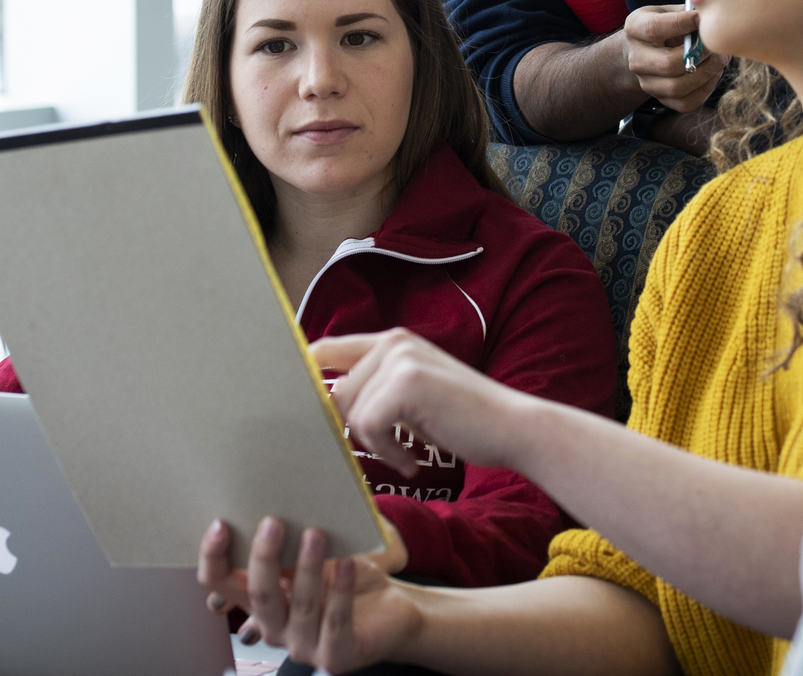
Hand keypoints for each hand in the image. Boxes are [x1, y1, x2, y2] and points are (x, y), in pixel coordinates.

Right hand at [198, 519, 416, 672]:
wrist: (393, 612)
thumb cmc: (347, 579)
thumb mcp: (313, 558)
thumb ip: (289, 545)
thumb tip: (272, 505)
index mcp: (262, 602)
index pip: (221, 583)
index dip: (214, 557)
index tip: (221, 524)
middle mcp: (276, 628)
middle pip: (260, 595)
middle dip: (264, 558)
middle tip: (273, 523)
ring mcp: (305, 647)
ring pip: (301, 606)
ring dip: (307, 567)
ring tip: (315, 534)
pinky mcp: (336, 658)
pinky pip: (337, 621)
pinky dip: (342, 590)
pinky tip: (347, 562)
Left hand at [311, 329, 531, 479]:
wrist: (512, 428)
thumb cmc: (463, 421)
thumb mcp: (414, 396)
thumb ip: (378, 391)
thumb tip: (324, 406)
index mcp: (393, 341)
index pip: (327, 348)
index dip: (302, 372)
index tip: (289, 398)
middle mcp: (393, 342)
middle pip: (336, 392)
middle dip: (352, 429)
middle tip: (386, 451)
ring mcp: (400, 358)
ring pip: (351, 412)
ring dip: (375, 445)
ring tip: (405, 456)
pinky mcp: (406, 382)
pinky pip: (368, 426)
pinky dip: (388, 452)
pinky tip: (412, 461)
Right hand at [623, 5, 727, 114]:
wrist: (646, 50)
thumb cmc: (664, 25)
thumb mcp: (668, 11)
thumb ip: (687, 11)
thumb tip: (712, 11)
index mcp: (635, 29)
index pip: (655, 28)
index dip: (682, 23)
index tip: (703, 18)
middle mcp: (636, 58)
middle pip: (667, 64)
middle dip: (699, 55)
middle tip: (717, 45)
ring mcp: (646, 82)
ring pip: (677, 87)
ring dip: (706, 73)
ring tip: (720, 59)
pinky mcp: (659, 98)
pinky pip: (685, 102)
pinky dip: (705, 90)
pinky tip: (713, 73)